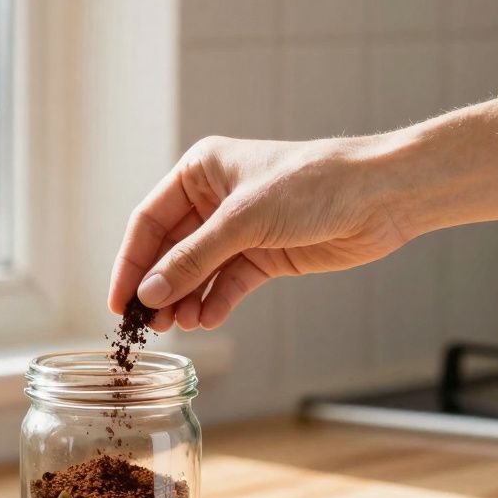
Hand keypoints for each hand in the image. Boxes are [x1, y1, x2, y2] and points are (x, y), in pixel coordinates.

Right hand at [108, 135, 408, 330]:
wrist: (379, 197)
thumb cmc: (313, 185)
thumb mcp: (244, 220)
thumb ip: (194, 259)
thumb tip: (149, 292)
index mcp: (201, 171)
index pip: (149, 221)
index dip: (131, 262)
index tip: (118, 301)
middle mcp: (215, 199)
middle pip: (170, 251)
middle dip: (159, 287)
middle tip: (146, 325)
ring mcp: (240, 230)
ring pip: (198, 272)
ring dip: (185, 300)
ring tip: (177, 326)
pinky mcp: (265, 255)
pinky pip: (228, 284)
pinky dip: (215, 303)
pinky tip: (207, 320)